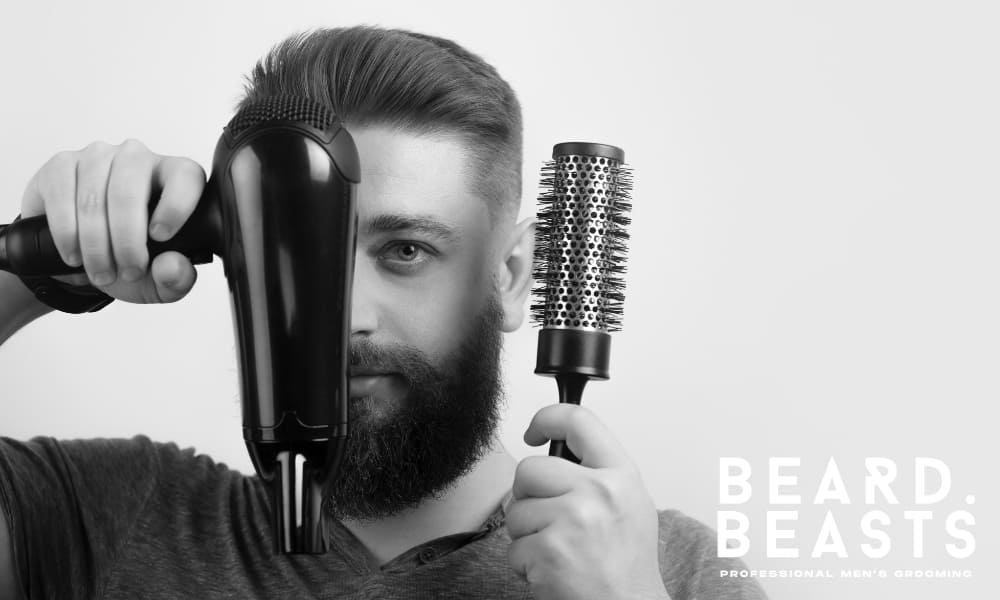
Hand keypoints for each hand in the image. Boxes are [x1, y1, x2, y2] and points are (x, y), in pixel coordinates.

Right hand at [20, 139, 203, 302]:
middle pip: (129, 192)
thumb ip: (177, 277)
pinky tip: (75, 255)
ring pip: (93, 199)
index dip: (174, 206)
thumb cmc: (134, 257)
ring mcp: (98, 156)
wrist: (88, 256)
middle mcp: (138, 158)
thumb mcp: (162, 278)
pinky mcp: (62, 164)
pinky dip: (66, 233)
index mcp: (176, 176)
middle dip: (127, 241)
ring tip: (102, 273)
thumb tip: (171, 267)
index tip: (160, 237)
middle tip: (128, 272)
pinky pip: (61, 195)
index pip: (185, 176)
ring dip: (95, 245)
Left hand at [507, 404, 669, 599]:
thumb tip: (557, 450)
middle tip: (549, 519)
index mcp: (620, 475)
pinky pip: (514, 548)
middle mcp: (599, 492)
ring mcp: (573, 521)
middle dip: (528, 496)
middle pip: (530, 469)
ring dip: (526, 536)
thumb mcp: (630, 503)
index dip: (547, 419)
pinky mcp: (549, 551)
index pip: (577, 420)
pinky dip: (526, 565)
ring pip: (516, 511)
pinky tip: (554, 571)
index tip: (534, 432)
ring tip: (559, 551)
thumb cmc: (628, 564)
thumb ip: (597, 473)